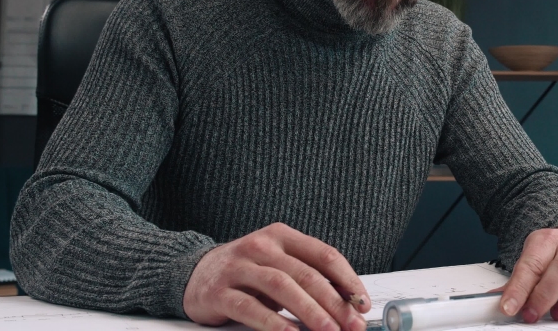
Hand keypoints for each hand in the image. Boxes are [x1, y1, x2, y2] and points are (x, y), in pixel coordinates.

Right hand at [183, 222, 370, 330]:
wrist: (194, 274)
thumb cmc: (247, 272)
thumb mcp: (279, 265)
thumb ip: (309, 277)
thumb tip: (349, 304)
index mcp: (282, 236)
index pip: (324, 255)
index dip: (348, 280)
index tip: (363, 304)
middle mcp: (261, 246)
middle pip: (306, 274)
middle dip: (334, 303)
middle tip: (352, 325)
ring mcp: (238, 267)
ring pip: (282, 287)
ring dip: (310, 312)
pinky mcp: (219, 291)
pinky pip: (251, 308)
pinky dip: (274, 323)